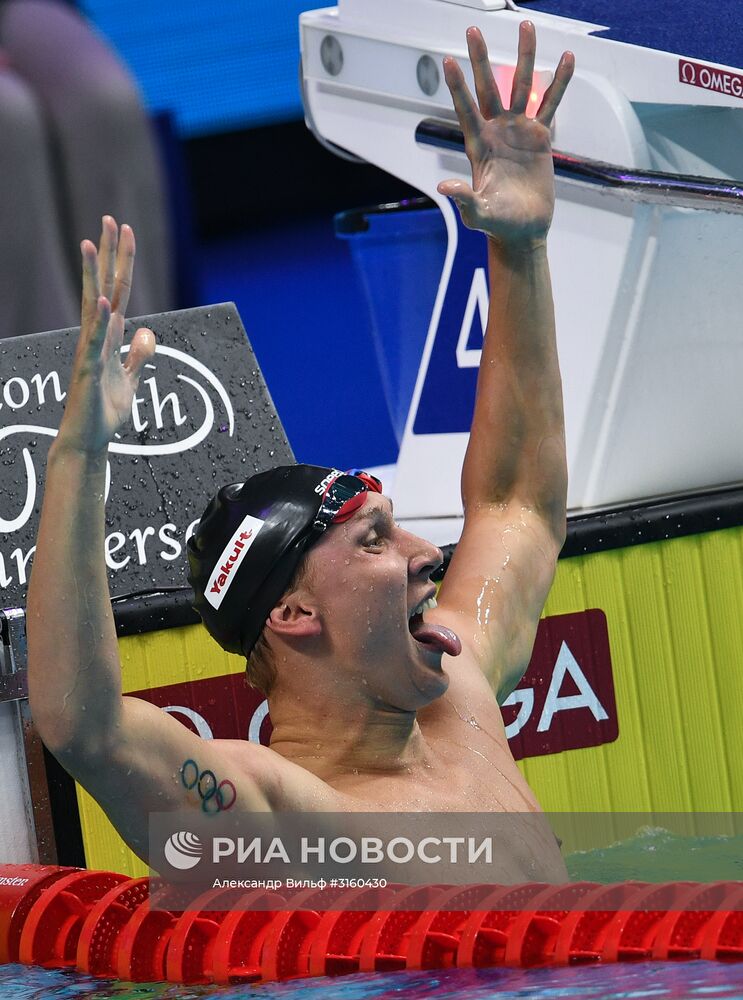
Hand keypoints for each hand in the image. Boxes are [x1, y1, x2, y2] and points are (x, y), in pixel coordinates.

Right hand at [56, 217, 154, 455]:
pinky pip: (94, 341)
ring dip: (92, 274)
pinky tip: (102, 300)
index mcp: (109, 335)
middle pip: (104, 286)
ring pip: (92, 304)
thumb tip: (147, 332)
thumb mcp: (130, 378)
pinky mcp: (87, 368)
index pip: (118, 290)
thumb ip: (138, 355)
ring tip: (90, 243)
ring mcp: (90, 349)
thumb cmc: (105, 410)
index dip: (123, 262)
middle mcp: (97, 336)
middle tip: (110, 219)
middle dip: (108, 254)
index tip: (126, 231)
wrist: (89, 438)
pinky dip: (99, 321)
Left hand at [439, 22, 573, 245]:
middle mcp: (495, 131)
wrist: (522, 229)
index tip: (448, 61)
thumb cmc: (497, 224)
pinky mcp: (539, 137)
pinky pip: (550, 104)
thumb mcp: (478, 213)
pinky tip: (566, 58)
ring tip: (527, 25)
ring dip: (524, 56)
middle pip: (487, 88)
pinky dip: (558, 82)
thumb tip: (443, 186)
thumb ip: (463, 199)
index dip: (457, 87)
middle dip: (480, 58)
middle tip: (473, 29)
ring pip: (520, 86)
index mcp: (478, 145)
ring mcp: (517, 130)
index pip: (465, 110)